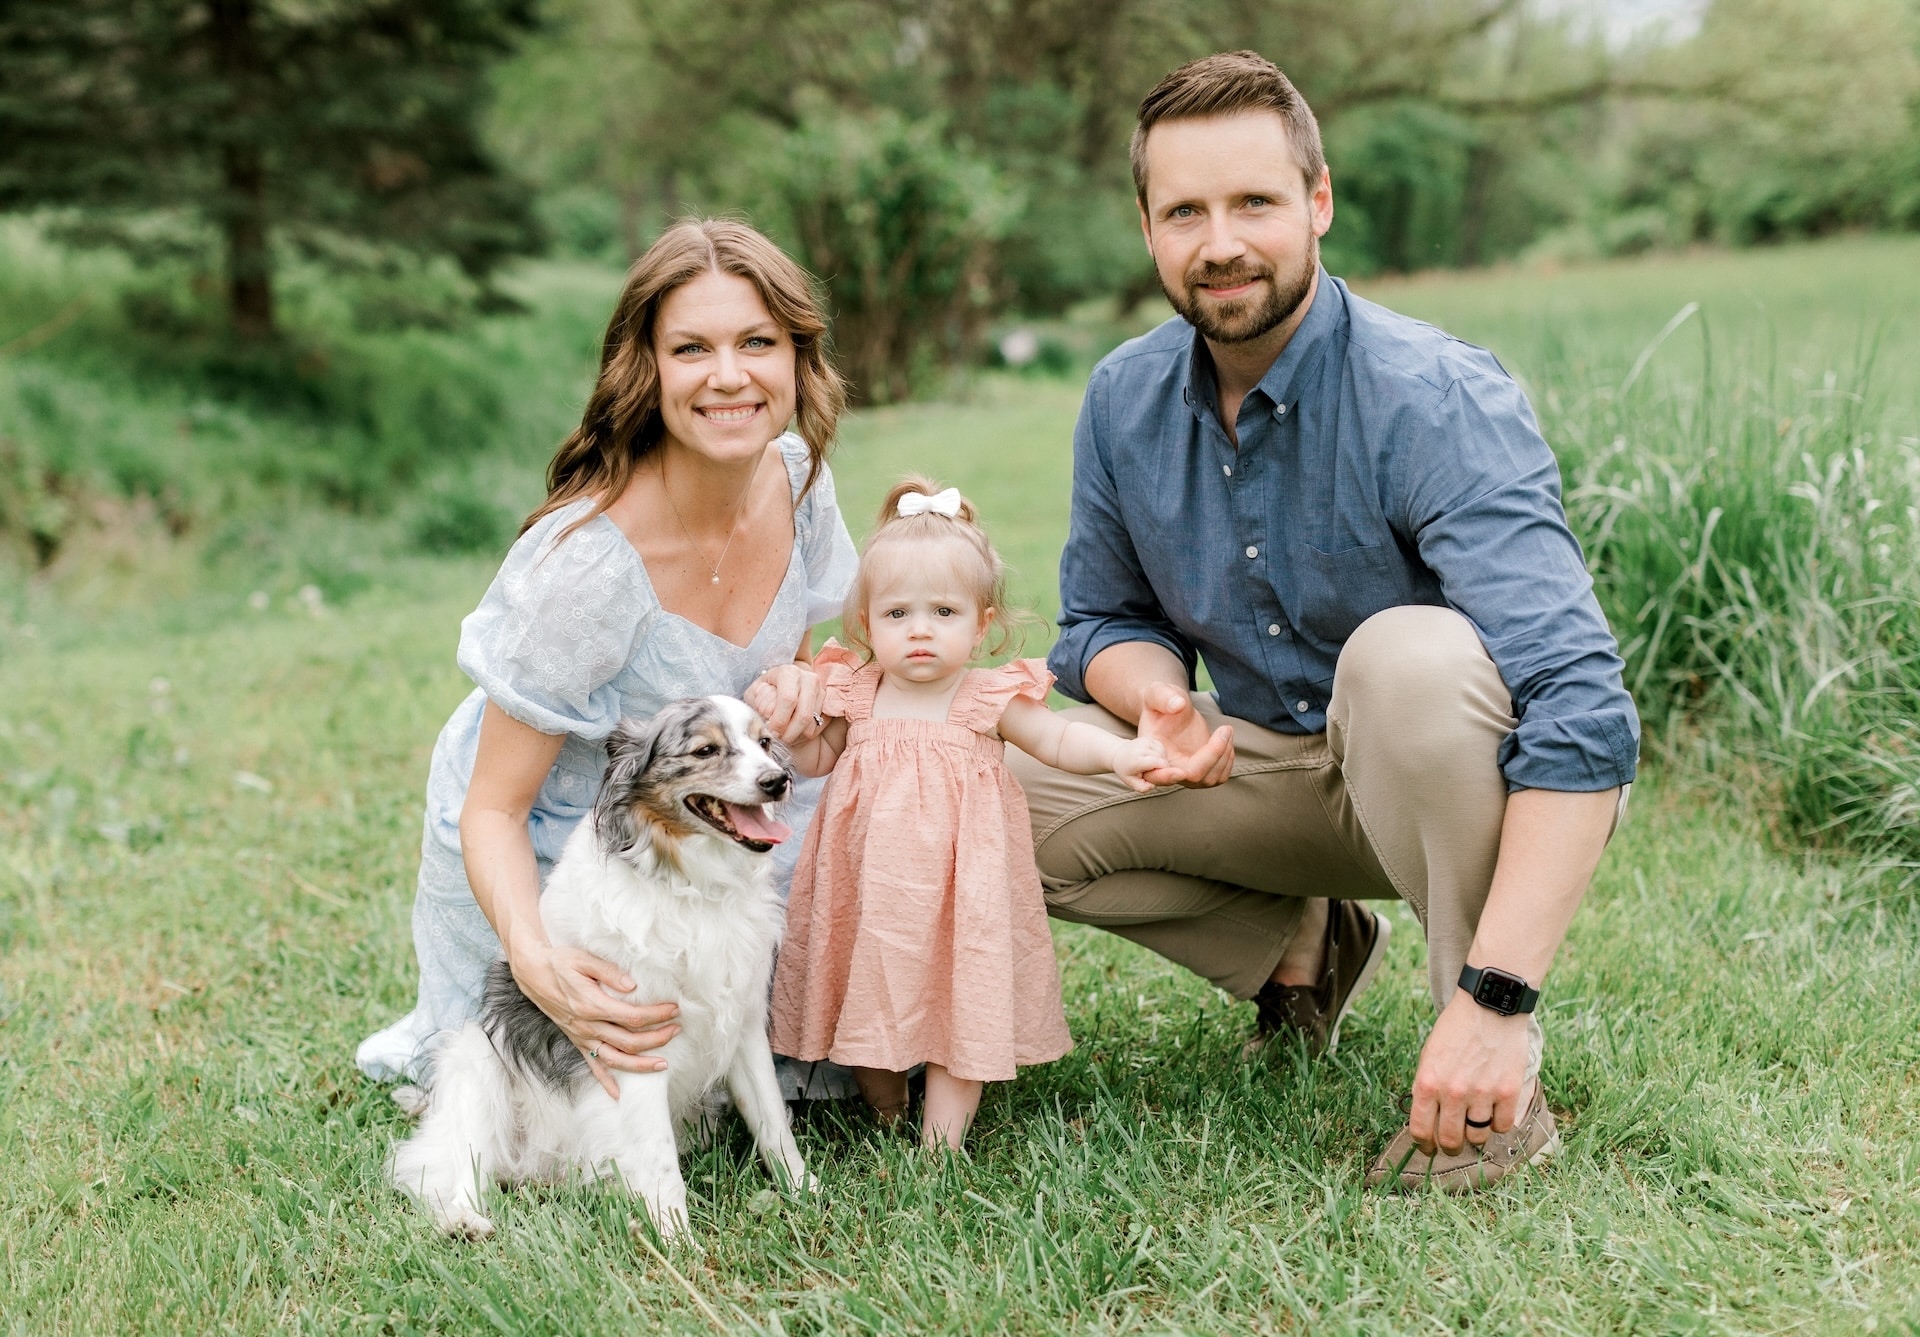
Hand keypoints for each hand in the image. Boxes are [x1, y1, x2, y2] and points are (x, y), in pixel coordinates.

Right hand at [510, 942, 680, 1099]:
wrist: (533, 973)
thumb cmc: (559, 963)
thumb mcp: (584, 959)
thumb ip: (609, 972)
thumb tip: (632, 985)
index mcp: (592, 1005)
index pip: (633, 1017)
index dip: (657, 1015)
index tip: (674, 1010)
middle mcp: (587, 1026)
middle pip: (629, 1041)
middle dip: (657, 1039)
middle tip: (676, 1030)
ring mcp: (582, 1036)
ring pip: (615, 1059)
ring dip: (640, 1065)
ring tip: (662, 1065)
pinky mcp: (577, 1041)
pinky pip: (592, 1066)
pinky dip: (606, 1081)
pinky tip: (618, 1094)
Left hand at [746, 662, 826, 745]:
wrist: (782, 688)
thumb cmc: (765, 692)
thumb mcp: (754, 694)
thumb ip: (758, 702)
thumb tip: (768, 714)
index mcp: (789, 672)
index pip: (788, 698)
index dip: (779, 719)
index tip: (771, 731)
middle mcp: (808, 679)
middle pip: (803, 714)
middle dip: (789, 733)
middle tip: (778, 738)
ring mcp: (821, 691)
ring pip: (811, 723)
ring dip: (796, 735)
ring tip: (784, 735)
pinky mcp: (827, 704)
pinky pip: (818, 727)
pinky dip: (804, 735)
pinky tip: (793, 731)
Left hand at [1110, 736, 1168, 792]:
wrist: (1118, 755)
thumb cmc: (1126, 771)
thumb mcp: (1131, 782)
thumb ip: (1143, 787)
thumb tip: (1153, 785)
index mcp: (1137, 760)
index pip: (1160, 763)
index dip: (1163, 769)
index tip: (1158, 773)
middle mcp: (1141, 749)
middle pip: (1162, 758)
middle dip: (1162, 766)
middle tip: (1153, 770)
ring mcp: (1144, 742)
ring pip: (1162, 752)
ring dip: (1162, 759)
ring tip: (1152, 764)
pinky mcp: (1147, 738)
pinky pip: (1160, 747)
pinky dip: (1160, 753)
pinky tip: (1152, 757)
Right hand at [1135, 683, 1233, 786]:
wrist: (1172, 708)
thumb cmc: (1161, 701)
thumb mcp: (1157, 692)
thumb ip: (1163, 696)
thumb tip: (1178, 705)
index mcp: (1152, 753)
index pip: (1156, 774)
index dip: (1167, 777)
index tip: (1181, 772)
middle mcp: (1168, 769)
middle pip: (1193, 776)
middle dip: (1213, 754)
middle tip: (1225, 729)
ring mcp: (1185, 773)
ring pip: (1209, 779)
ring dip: (1224, 755)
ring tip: (1226, 730)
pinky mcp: (1201, 772)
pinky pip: (1219, 776)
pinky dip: (1228, 759)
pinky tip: (1226, 739)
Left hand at [1407, 989, 1533, 1154]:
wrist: (1489, 1006)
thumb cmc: (1456, 1030)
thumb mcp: (1429, 1056)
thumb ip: (1426, 1088)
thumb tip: (1426, 1121)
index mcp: (1428, 1083)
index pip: (1421, 1131)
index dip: (1424, 1146)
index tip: (1428, 1149)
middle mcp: (1453, 1092)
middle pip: (1450, 1141)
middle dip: (1450, 1149)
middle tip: (1453, 1147)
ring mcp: (1482, 1093)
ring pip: (1478, 1138)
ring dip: (1475, 1137)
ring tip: (1475, 1128)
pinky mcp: (1508, 1091)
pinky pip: (1503, 1126)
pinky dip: (1499, 1125)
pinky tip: (1495, 1114)